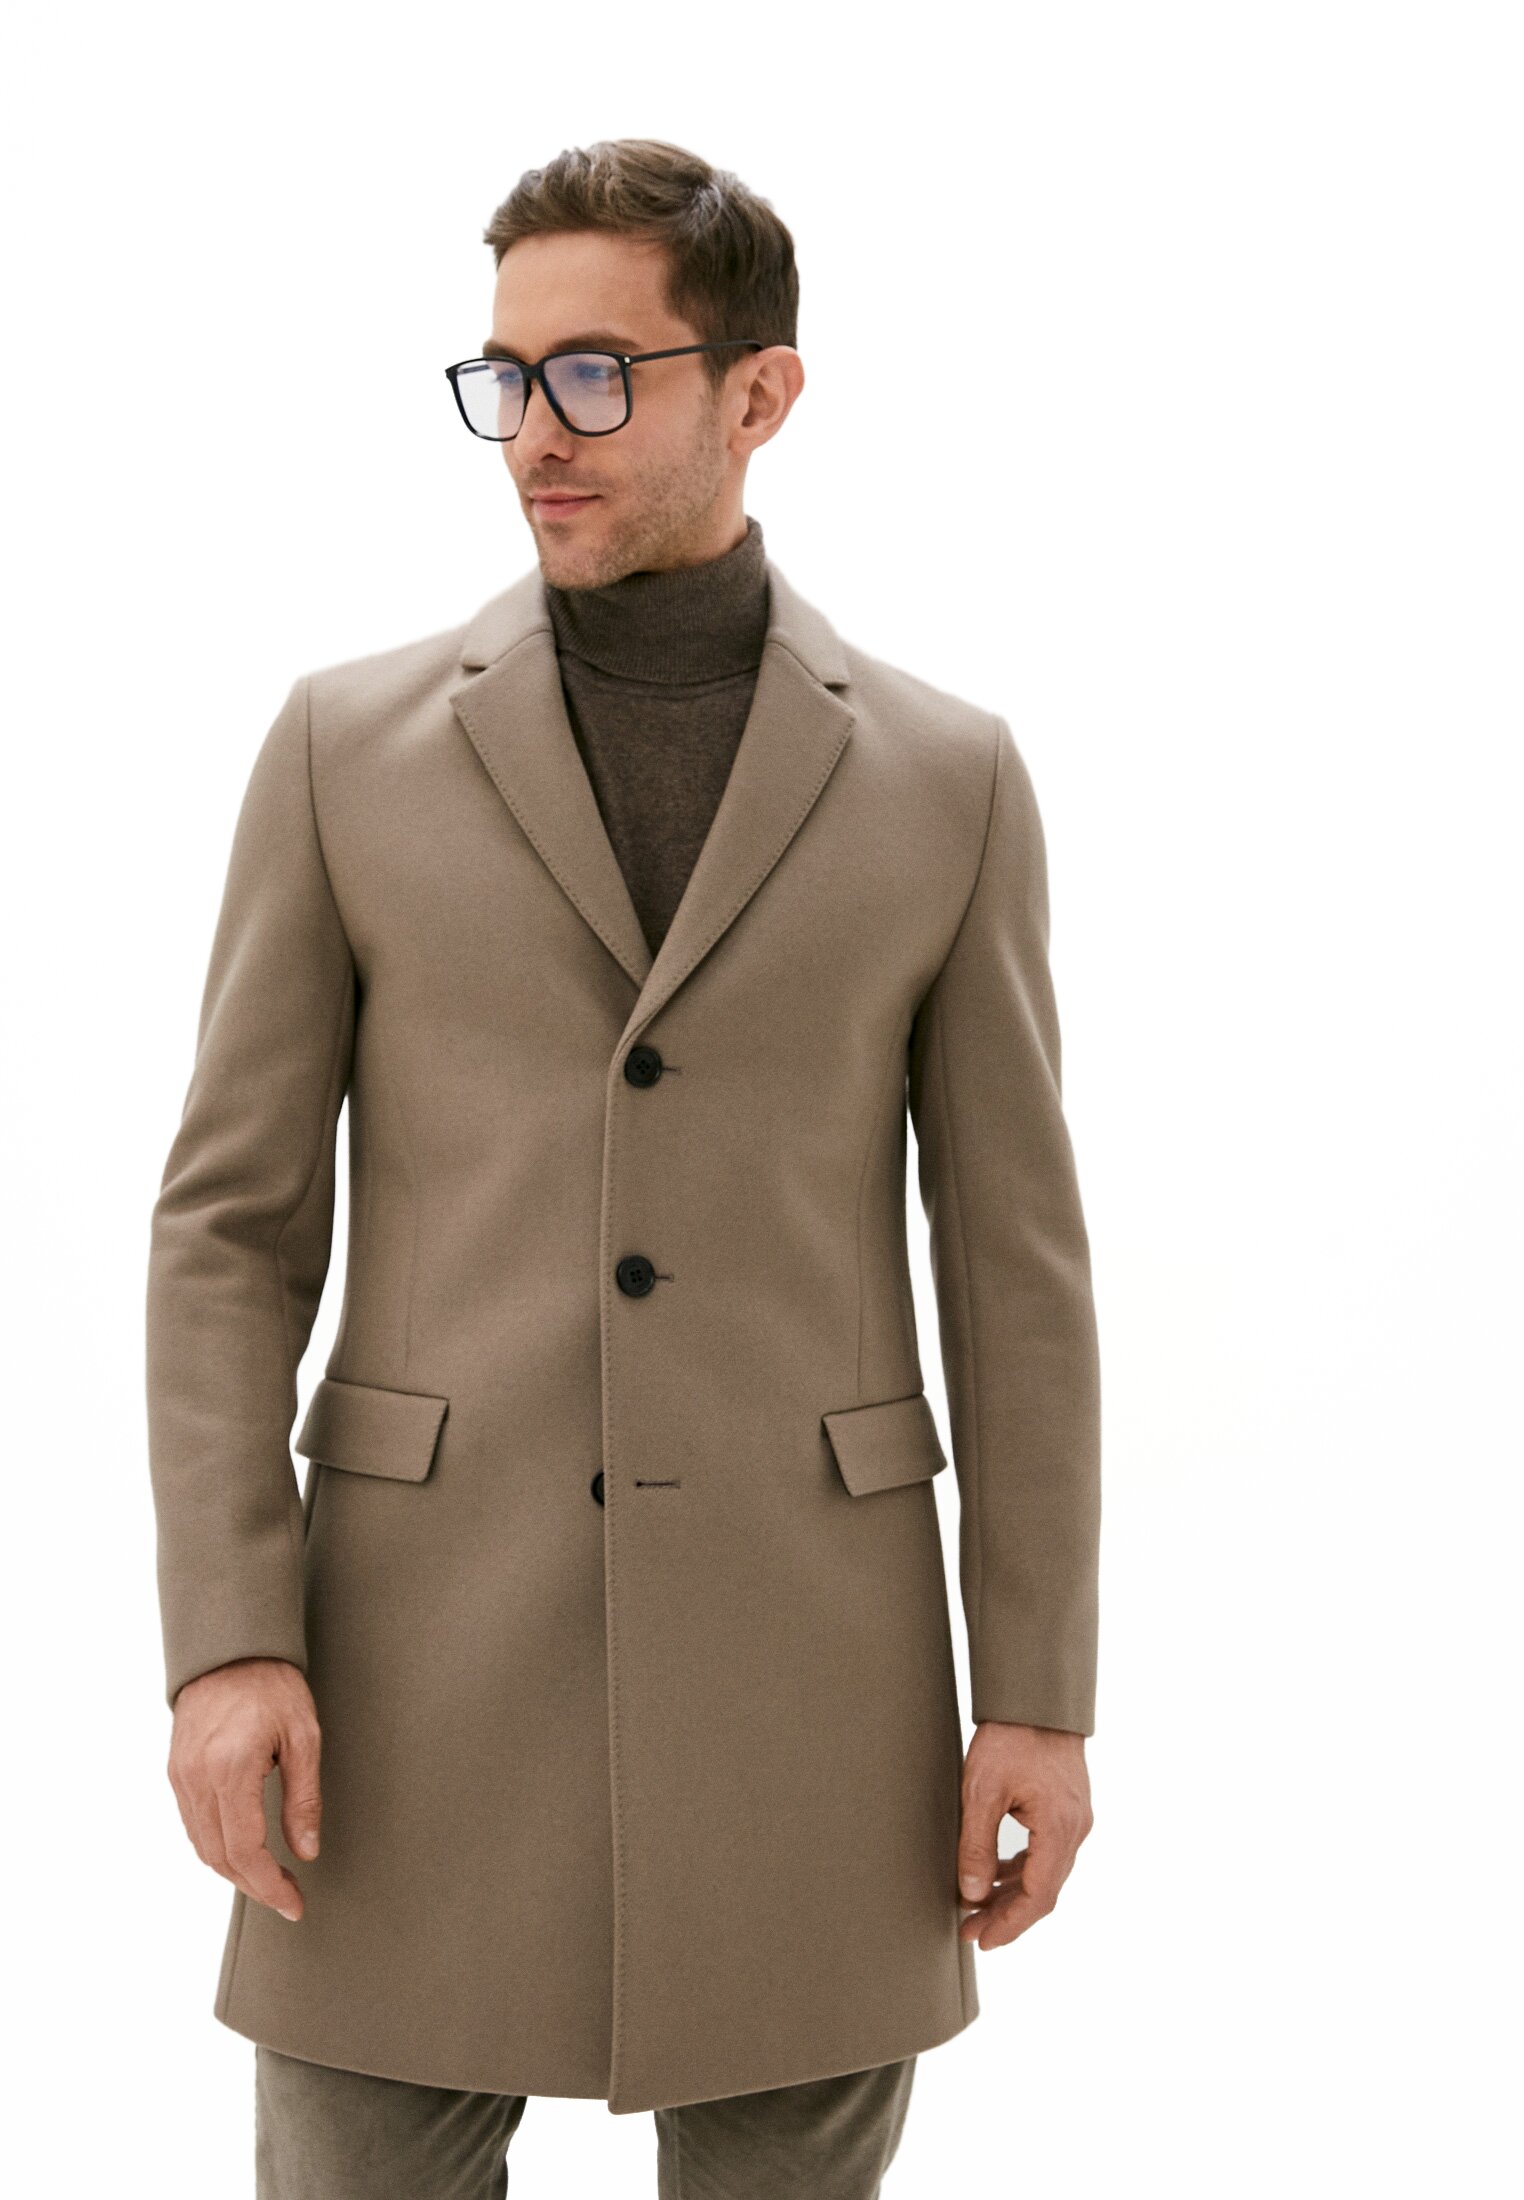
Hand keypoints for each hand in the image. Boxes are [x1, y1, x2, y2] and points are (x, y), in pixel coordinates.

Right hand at [167, 1657, 321, 1922]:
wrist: (230, 1648)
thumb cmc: (273, 1685)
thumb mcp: (304, 1737)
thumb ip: (303, 1799)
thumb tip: (305, 1852)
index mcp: (230, 1769)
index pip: (244, 1850)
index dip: (269, 1886)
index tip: (294, 1904)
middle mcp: (197, 1778)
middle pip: (219, 1856)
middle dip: (254, 1885)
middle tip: (288, 1897)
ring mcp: (181, 1776)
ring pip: (201, 1845)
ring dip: (234, 1871)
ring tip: (271, 1880)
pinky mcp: (176, 1771)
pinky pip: (193, 1824)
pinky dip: (217, 1847)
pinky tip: (244, 1850)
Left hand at [956, 1720, 1092, 1948]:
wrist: (1036, 1696)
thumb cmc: (1010, 1737)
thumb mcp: (981, 1790)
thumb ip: (976, 1845)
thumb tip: (972, 1894)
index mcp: (1059, 1829)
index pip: (1038, 1897)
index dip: (1009, 1925)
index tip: (981, 1940)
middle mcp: (1075, 1829)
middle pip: (1044, 1891)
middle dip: (1008, 1916)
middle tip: (971, 1931)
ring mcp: (1075, 1818)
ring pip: (1047, 1873)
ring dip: (1014, 1894)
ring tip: (976, 1906)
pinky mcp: (1068, 1808)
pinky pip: (1048, 1852)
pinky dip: (1023, 1869)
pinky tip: (997, 1873)